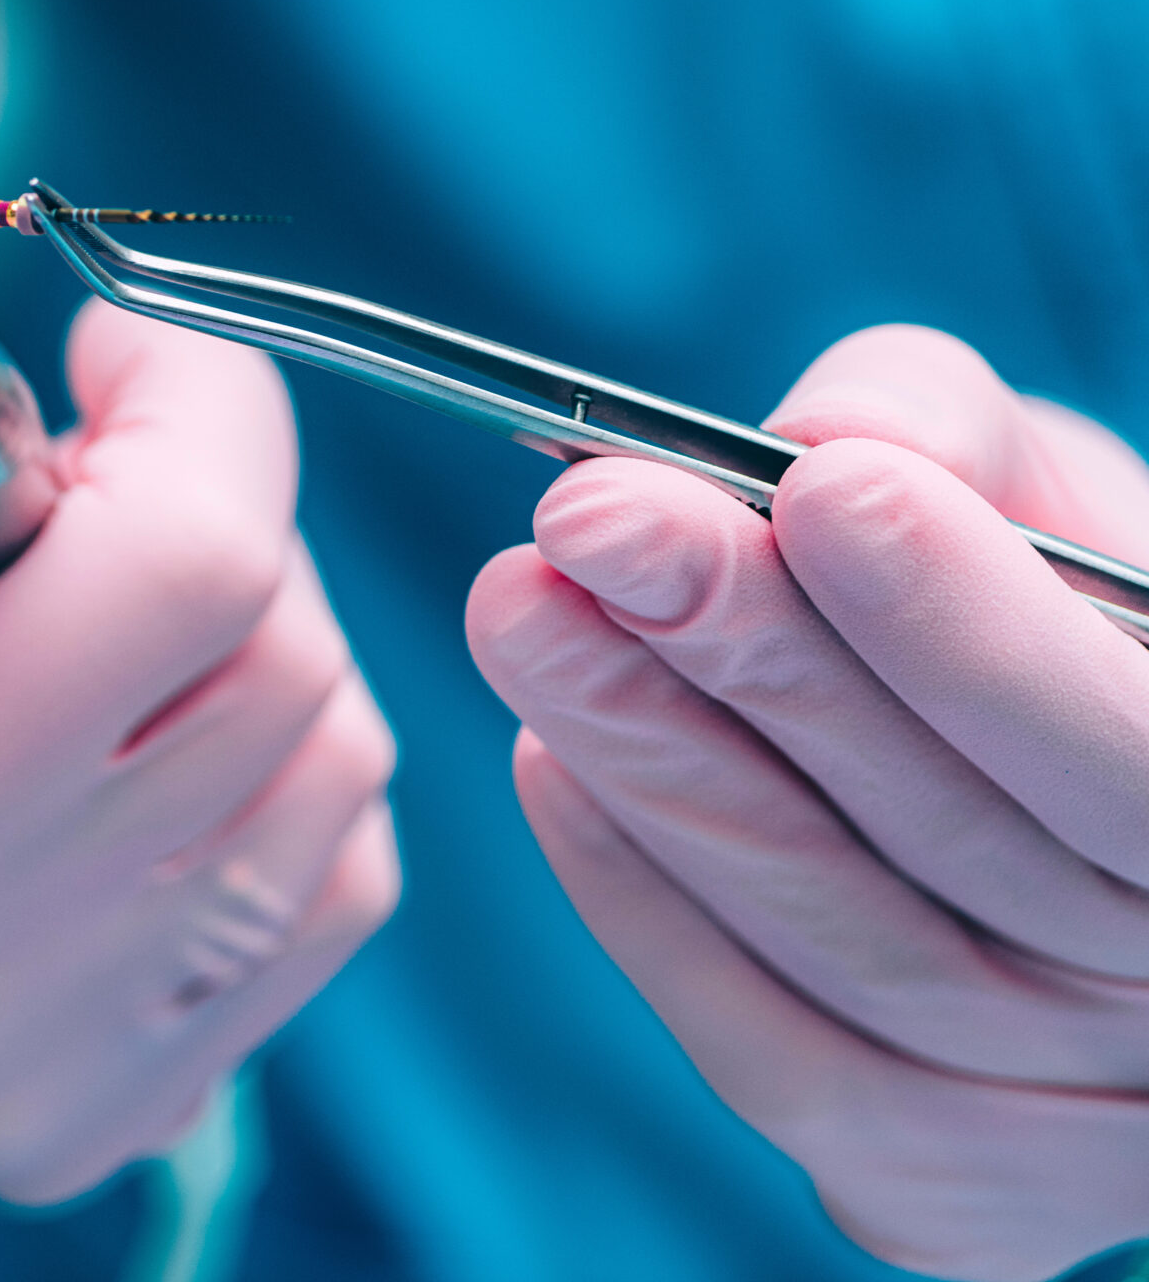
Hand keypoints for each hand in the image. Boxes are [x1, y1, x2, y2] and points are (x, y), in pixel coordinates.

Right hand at [0, 142, 397, 1201]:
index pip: (191, 570)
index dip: (192, 401)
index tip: (112, 353)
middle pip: (279, 675)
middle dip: (211, 521)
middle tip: (67, 494)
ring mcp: (13, 1092)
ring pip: (331, 776)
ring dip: (246, 645)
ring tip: (70, 619)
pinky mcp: (93, 1124)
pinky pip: (334, 883)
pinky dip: (265, 772)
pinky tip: (111, 739)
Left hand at [467, 324, 1148, 1279]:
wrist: (1072, 813)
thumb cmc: (1064, 620)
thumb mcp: (1051, 506)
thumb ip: (957, 444)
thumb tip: (826, 430)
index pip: (1130, 757)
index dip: (967, 632)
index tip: (810, 489)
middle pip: (964, 849)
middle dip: (757, 665)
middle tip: (588, 526)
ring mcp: (1080, 1135)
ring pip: (847, 948)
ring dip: (660, 768)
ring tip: (526, 611)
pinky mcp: (941, 1183)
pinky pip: (771, 1050)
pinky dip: (647, 902)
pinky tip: (553, 760)